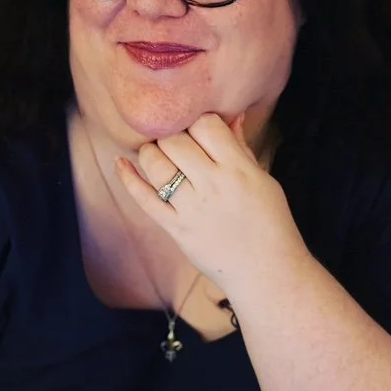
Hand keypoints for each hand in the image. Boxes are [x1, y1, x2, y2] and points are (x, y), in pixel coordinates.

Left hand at [115, 113, 309, 287]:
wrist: (267, 274)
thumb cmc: (271, 223)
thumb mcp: (263, 179)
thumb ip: (241, 148)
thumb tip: (232, 116)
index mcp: (238, 169)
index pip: (207, 125)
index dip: (198, 120)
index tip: (197, 128)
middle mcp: (213, 185)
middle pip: (176, 141)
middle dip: (172, 134)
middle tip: (175, 140)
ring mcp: (191, 208)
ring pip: (157, 165)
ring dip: (151, 151)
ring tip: (157, 151)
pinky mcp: (176, 229)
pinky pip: (145, 200)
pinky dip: (128, 179)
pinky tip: (119, 162)